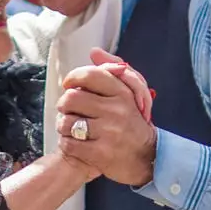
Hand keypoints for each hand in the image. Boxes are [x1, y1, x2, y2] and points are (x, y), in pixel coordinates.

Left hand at [57, 61, 158, 186]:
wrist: (148, 157)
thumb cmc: (132, 123)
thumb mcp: (128, 94)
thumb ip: (110, 70)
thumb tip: (94, 52)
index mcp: (122, 93)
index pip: (89, 75)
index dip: (72, 78)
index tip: (68, 85)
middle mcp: (116, 111)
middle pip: (71, 98)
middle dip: (64, 104)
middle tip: (67, 109)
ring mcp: (108, 133)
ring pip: (67, 121)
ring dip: (63, 125)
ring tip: (70, 128)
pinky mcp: (100, 153)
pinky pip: (69, 143)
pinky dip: (66, 143)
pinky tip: (73, 142)